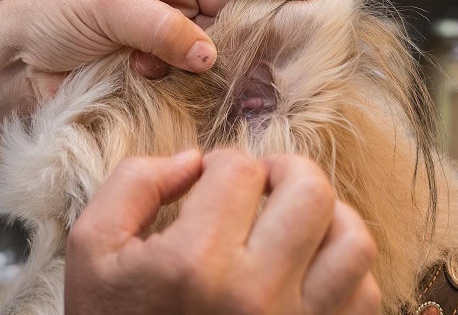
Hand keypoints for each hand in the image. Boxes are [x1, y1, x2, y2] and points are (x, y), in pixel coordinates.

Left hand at [0, 0, 322, 143]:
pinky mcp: (159, 67)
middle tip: (284, 41)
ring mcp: (167, 32)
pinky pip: (191, 73)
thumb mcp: (106, 7)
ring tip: (214, 66)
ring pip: (214, 44)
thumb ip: (162, 27)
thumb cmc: (48, 13)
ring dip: (213, 57)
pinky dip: (187, 79)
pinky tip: (164, 78)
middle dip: (252, 24)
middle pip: (229, 6)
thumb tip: (208, 53)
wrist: (14, 62)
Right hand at [65, 150, 380, 313]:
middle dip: (283, 171)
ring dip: (327, 215)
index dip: (220, 164)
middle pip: (310, 191)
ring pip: (353, 240)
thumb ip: (134, 184)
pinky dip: (345, 269)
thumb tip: (194, 160)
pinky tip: (309, 265)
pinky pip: (365, 294)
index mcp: (194, 264)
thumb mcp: (92, 249)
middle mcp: (255, 296)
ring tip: (293, 219)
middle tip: (260, 186)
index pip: (240, 169)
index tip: (207, 186)